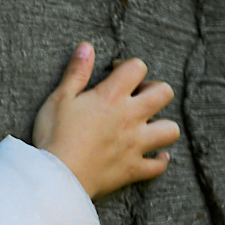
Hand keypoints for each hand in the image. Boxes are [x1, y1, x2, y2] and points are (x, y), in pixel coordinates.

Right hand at [32, 43, 180, 198]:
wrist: (56, 177)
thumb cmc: (54, 136)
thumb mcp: (59, 98)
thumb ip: (76, 72)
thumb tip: (87, 47)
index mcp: (111, 97)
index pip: (137, 67)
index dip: (128, 66)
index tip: (116, 74)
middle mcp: (130, 117)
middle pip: (164, 93)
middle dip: (154, 91)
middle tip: (137, 97)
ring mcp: (135, 144)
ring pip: (170, 130)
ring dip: (162, 126)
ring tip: (147, 127)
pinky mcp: (133, 168)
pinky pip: (158, 165)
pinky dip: (159, 160)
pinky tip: (154, 156)